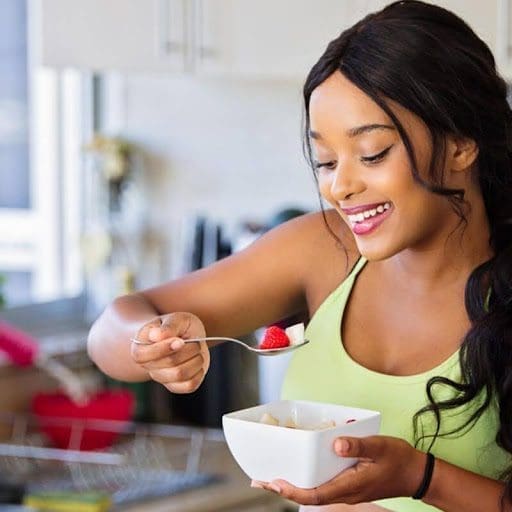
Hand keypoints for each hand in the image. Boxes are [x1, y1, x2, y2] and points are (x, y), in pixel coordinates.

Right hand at [130, 312, 209, 393]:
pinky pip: (189, 386)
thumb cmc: (177, 326)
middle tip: (194, 341)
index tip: (181, 340)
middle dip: (189, 349)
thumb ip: (168, 326)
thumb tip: (157, 336)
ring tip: (196, 351)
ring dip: (195, 360)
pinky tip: (197, 362)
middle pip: (170, 363)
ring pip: (180, 375)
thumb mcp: (175, 319)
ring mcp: (161, 378)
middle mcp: (148, 366)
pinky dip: (199, 372)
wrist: (185, 336)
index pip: (147, 354)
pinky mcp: (176, 386)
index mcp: (140, 348)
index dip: (167, 347)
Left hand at [252, 435, 425, 505]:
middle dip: (283, 490)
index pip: (315, 495)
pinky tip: (299, 472)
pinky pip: (322, 486)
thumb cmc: (397, 459)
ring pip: (314, 492)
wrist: (414, 473)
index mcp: (350, 485)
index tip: (275, 483)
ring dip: (292, 486)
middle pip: (309, 496)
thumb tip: (336, 444)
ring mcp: (346, 490)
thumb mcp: (379, 447)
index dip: (293, 491)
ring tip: (271, 477)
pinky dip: (305, 481)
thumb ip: (358, 445)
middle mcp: (344, 492)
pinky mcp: (348, 485)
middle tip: (260, 480)